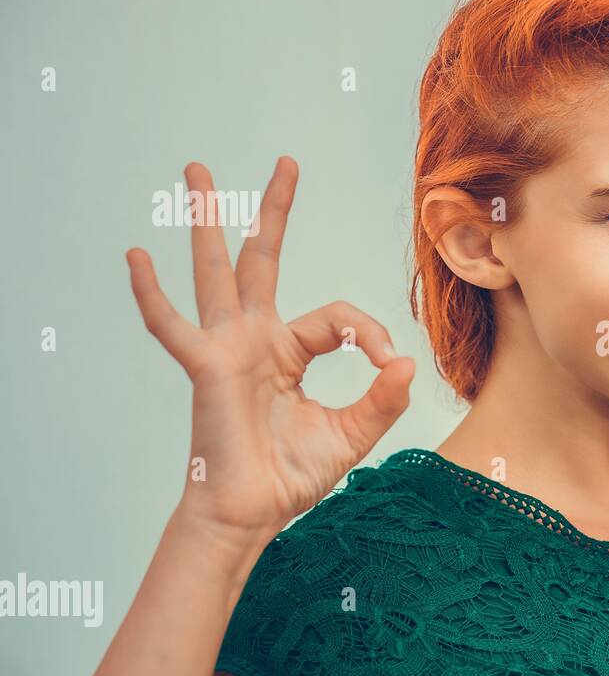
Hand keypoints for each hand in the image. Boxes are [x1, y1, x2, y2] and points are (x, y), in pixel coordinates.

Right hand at [126, 157, 414, 548]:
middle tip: (287, 162)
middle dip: (273, 212)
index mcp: (290, 351)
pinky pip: (172, 327)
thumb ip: (381, 399)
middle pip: (265, 260)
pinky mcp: (206, 369)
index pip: (337, 317)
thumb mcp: (352, 433)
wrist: (253, 513)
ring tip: (198, 171)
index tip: (389, 364)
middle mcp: (256, 339)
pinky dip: (152, 295)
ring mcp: (228, 349)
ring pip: (219, 272)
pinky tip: (136, 256)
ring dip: (209, 221)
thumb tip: (405, 363)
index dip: (369, 332)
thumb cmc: (293, 474)